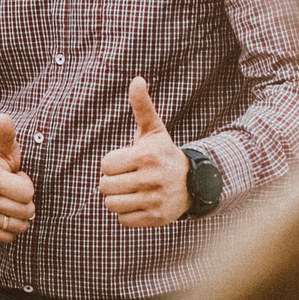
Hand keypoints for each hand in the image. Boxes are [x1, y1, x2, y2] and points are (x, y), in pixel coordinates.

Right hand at [0, 115, 35, 241]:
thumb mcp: (3, 147)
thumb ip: (6, 135)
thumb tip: (4, 118)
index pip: (27, 193)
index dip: (27, 185)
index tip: (17, 177)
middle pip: (25, 212)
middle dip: (26, 201)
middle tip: (15, 190)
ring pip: (19, 227)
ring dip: (21, 216)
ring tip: (11, 201)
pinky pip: (9, 237)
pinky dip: (11, 228)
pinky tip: (5, 212)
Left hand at [99, 76, 190, 227]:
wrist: (193, 183)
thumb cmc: (163, 154)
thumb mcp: (153, 130)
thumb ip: (142, 106)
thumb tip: (137, 79)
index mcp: (146, 156)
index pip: (105, 164)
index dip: (113, 163)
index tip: (127, 161)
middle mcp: (150, 179)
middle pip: (105, 186)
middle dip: (112, 182)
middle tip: (127, 177)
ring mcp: (154, 200)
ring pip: (111, 204)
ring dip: (117, 198)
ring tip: (131, 190)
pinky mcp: (156, 218)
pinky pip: (123, 220)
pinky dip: (127, 214)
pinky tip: (140, 203)